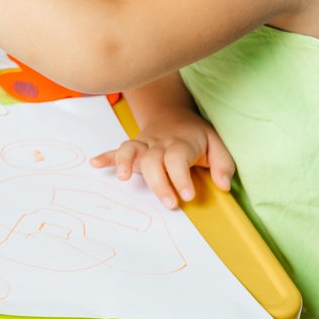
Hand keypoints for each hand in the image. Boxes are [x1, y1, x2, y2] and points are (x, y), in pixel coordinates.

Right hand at [91, 108, 235, 208]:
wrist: (173, 114)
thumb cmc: (196, 136)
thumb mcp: (217, 144)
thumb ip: (223, 164)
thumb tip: (223, 185)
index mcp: (181, 142)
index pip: (177, 158)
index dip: (181, 177)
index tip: (188, 196)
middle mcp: (159, 142)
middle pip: (153, 159)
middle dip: (158, 182)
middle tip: (169, 203)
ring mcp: (144, 144)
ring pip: (131, 150)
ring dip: (124, 162)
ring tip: (123, 178)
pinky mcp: (134, 147)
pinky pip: (117, 150)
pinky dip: (105, 156)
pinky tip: (95, 163)